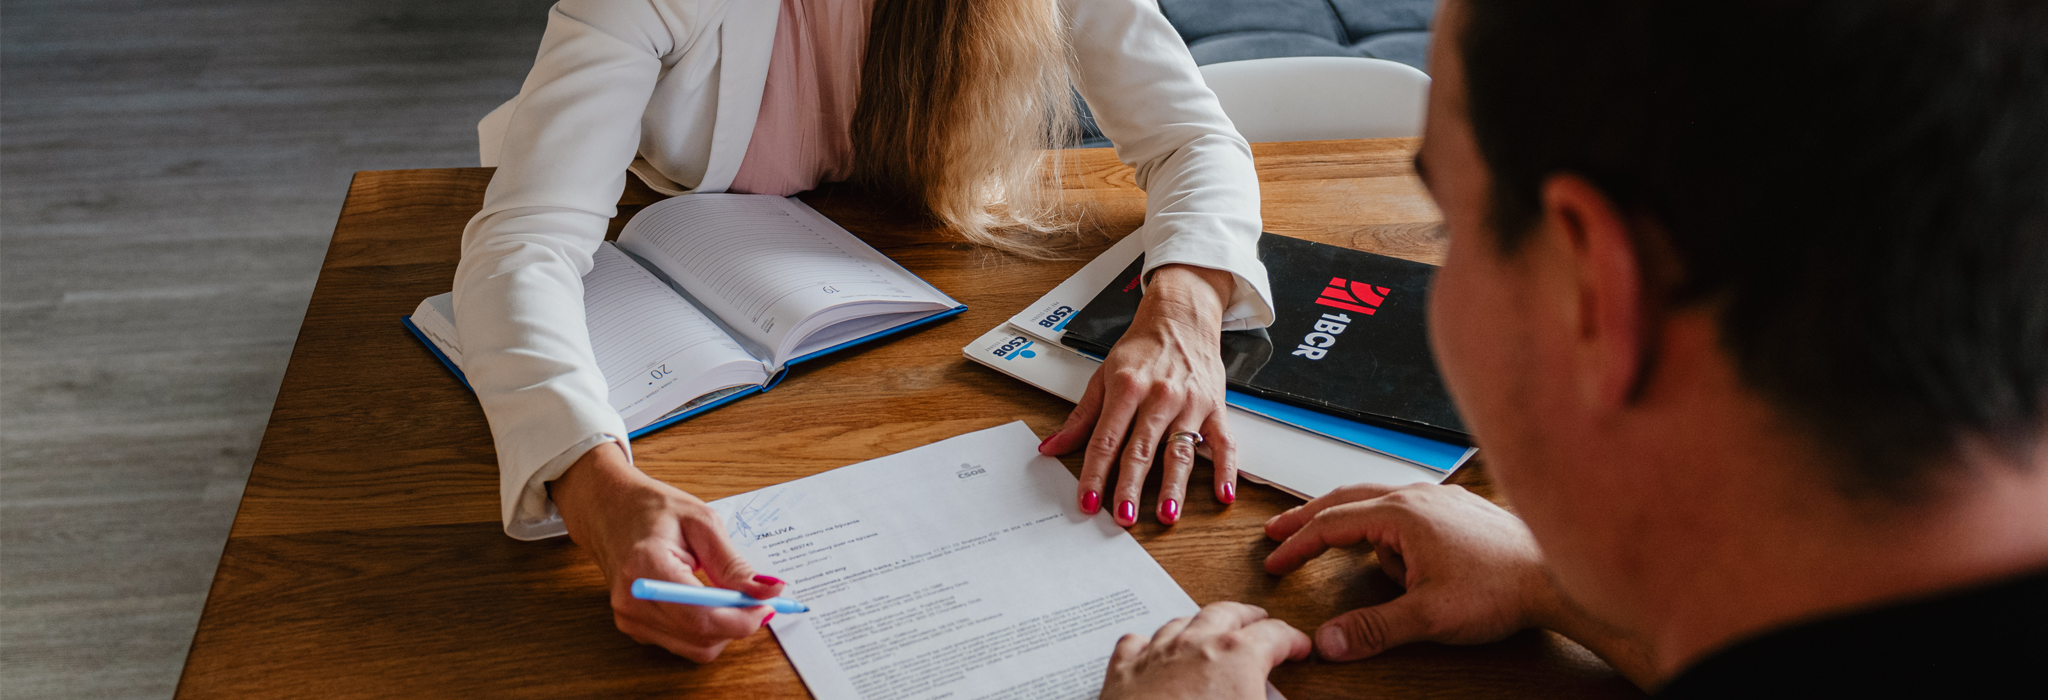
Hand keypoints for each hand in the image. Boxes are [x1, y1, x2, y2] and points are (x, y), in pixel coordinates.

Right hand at [550, 443, 783, 661]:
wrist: (609, 511)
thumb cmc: (653, 510)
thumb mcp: (702, 523)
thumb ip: (733, 563)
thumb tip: (768, 590)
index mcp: (647, 567)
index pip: (701, 617)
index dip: (741, 619)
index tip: (767, 606)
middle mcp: (632, 601)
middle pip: (700, 638)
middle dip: (737, 623)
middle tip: (755, 598)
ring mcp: (629, 618)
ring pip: (695, 648)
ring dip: (723, 628)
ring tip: (727, 593)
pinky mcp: (633, 628)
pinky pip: (683, 643)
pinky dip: (705, 629)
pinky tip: (705, 601)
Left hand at [1040, 264, 1237, 526]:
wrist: (1181, 317)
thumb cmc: (1142, 348)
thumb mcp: (1103, 376)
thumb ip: (1080, 418)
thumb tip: (1051, 447)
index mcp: (1126, 388)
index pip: (1106, 440)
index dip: (1094, 474)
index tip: (1087, 501)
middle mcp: (1159, 396)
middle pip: (1141, 449)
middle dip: (1130, 486)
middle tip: (1122, 517)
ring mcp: (1190, 403)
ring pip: (1180, 451)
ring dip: (1174, 486)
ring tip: (1166, 514)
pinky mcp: (1215, 408)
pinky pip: (1224, 443)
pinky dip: (1226, 470)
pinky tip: (1223, 494)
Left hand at [1100, 602, 1311, 699]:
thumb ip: (1272, 699)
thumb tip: (1278, 698)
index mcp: (1237, 656)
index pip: (1275, 635)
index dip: (1292, 640)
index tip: (1298, 647)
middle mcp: (1195, 644)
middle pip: (1227, 613)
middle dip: (1247, 616)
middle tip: (1259, 621)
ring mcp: (1156, 654)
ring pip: (1182, 622)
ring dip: (1201, 624)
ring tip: (1211, 630)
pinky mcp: (1124, 672)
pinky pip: (1137, 643)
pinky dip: (1150, 642)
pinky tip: (1153, 648)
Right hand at [1263, 483, 1552, 660]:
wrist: (1557, 576)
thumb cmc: (1501, 589)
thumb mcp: (1428, 617)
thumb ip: (1373, 629)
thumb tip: (1328, 641)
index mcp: (1402, 514)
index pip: (1331, 525)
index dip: (1297, 545)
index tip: (1274, 560)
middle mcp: (1417, 497)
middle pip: (1346, 500)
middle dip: (1310, 519)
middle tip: (1280, 532)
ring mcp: (1440, 500)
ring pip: (1378, 503)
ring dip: (1353, 525)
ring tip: (1350, 557)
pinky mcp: (1458, 510)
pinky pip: (1407, 510)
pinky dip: (1387, 527)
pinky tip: (1399, 554)